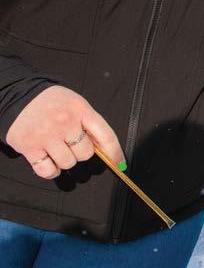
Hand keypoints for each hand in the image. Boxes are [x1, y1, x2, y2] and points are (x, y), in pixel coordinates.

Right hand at [5, 85, 124, 178]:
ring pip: (68, 163)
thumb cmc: (52, 103)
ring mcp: (46, 135)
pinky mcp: (29, 147)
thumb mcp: (76, 105)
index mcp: (81, 110)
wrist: (20, 96)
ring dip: (65, 160)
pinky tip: (49, 160)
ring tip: (57, 148)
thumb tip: (104, 149)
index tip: (120, 164)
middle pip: (86, 153)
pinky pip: (48, 171)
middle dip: (81, 152)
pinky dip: (51, 171)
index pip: (106, 135)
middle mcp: (65, 122)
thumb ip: (90, 124)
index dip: (115, 153)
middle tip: (70, 143)